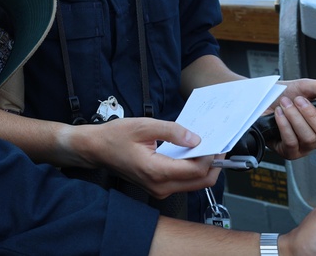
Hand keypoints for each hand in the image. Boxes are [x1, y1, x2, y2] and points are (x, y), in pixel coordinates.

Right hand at [72, 117, 219, 197]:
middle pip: (200, 182)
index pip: (195, 170)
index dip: (210, 156)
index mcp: (156, 171)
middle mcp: (159, 186)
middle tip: (220, 146)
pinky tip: (193, 153)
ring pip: (194, 184)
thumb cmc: (114, 137)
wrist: (95, 149)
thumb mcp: (143, 125)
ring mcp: (159, 190)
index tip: (216, 141)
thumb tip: (195, 138)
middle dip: (214, 164)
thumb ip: (172, 131)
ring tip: (208, 147)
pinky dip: (193, 170)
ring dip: (204, 167)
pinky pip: (183, 182)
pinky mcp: (158, 187)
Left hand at [268, 79, 315, 159]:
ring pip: (309, 139)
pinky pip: (292, 143)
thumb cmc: (286, 94)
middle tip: (300, 101)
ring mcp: (306, 147)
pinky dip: (285, 125)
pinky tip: (279, 114)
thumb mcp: (307, 86)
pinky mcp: (289, 152)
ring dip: (295, 117)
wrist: (261, 98)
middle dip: (313, 117)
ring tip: (286, 104)